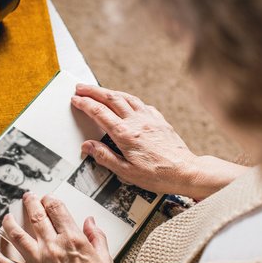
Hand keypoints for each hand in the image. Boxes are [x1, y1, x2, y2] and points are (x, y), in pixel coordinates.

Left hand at [0, 193, 120, 262]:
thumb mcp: (105, 258)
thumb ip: (97, 236)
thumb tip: (90, 221)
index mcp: (73, 239)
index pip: (57, 210)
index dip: (50, 200)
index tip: (48, 199)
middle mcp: (53, 247)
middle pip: (36, 217)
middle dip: (30, 203)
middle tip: (27, 198)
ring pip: (17, 236)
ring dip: (9, 222)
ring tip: (6, 217)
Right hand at [71, 84, 249, 199]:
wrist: (186, 171)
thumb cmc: (158, 175)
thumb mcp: (126, 172)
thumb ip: (105, 157)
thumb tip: (88, 146)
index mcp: (125, 134)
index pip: (99, 113)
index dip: (85, 104)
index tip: (75, 99)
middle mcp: (137, 121)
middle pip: (110, 98)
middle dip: (93, 91)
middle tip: (80, 88)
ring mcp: (149, 118)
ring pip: (126, 97)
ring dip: (110, 91)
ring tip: (99, 90)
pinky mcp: (159, 120)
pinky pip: (141, 104)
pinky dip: (129, 99)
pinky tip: (127, 101)